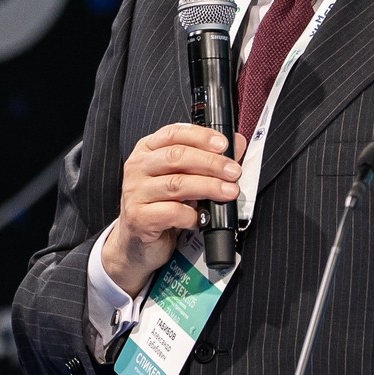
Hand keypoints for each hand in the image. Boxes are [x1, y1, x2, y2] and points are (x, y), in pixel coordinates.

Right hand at [100, 125, 246, 295]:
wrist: (138, 241)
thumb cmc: (161, 205)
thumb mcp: (183, 177)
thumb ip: (207, 160)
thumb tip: (237, 144)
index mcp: (147, 151)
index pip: (173, 133)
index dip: (201, 136)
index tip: (223, 145)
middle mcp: (138, 168)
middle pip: (177, 157)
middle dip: (211, 163)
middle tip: (233, 172)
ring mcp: (136, 193)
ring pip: (177, 184)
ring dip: (208, 187)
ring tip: (228, 192)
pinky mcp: (139, 217)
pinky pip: (172, 213)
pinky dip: (192, 215)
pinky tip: (202, 218)